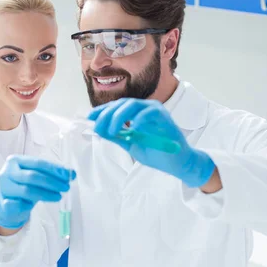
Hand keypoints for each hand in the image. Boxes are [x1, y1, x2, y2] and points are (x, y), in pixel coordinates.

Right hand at [0, 155, 75, 228]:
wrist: (8, 205)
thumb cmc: (24, 187)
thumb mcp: (37, 177)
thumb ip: (52, 174)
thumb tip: (71, 173)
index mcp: (15, 161)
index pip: (38, 163)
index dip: (55, 169)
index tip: (69, 175)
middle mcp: (7, 172)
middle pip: (33, 176)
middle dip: (52, 182)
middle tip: (66, 187)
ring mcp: (4, 187)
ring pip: (27, 190)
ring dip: (46, 194)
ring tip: (58, 196)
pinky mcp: (3, 203)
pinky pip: (18, 204)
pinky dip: (27, 205)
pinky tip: (32, 205)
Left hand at [88, 98, 214, 187]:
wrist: (177, 163)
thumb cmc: (156, 153)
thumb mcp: (131, 144)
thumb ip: (117, 136)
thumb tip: (99, 130)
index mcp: (137, 113)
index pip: (117, 107)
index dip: (102, 111)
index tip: (89, 118)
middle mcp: (145, 108)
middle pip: (122, 104)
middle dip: (106, 115)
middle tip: (98, 127)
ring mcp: (155, 111)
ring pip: (132, 105)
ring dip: (118, 117)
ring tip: (112, 131)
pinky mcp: (164, 118)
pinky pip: (149, 113)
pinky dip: (138, 119)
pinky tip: (132, 128)